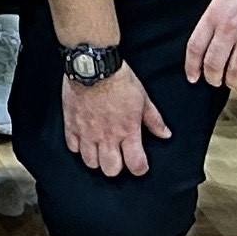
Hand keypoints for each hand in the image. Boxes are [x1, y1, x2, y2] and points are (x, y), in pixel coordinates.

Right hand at [61, 60, 168, 179]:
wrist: (94, 65)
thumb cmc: (119, 80)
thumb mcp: (143, 99)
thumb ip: (154, 120)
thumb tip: (165, 134)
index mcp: (127, 131)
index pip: (135, 165)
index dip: (139, 168)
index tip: (139, 164)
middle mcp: (107, 136)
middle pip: (110, 170)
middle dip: (116, 167)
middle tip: (118, 156)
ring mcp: (87, 132)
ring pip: (90, 163)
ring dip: (96, 158)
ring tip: (100, 149)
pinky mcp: (71, 125)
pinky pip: (72, 147)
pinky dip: (79, 147)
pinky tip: (85, 139)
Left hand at [182, 0, 236, 88]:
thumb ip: (211, 22)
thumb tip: (202, 47)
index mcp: (215, 15)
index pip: (196, 48)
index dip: (192, 67)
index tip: (193, 77)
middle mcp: (231, 27)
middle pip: (214, 64)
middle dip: (212, 78)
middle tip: (215, 80)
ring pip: (236, 72)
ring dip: (232, 81)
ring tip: (233, 80)